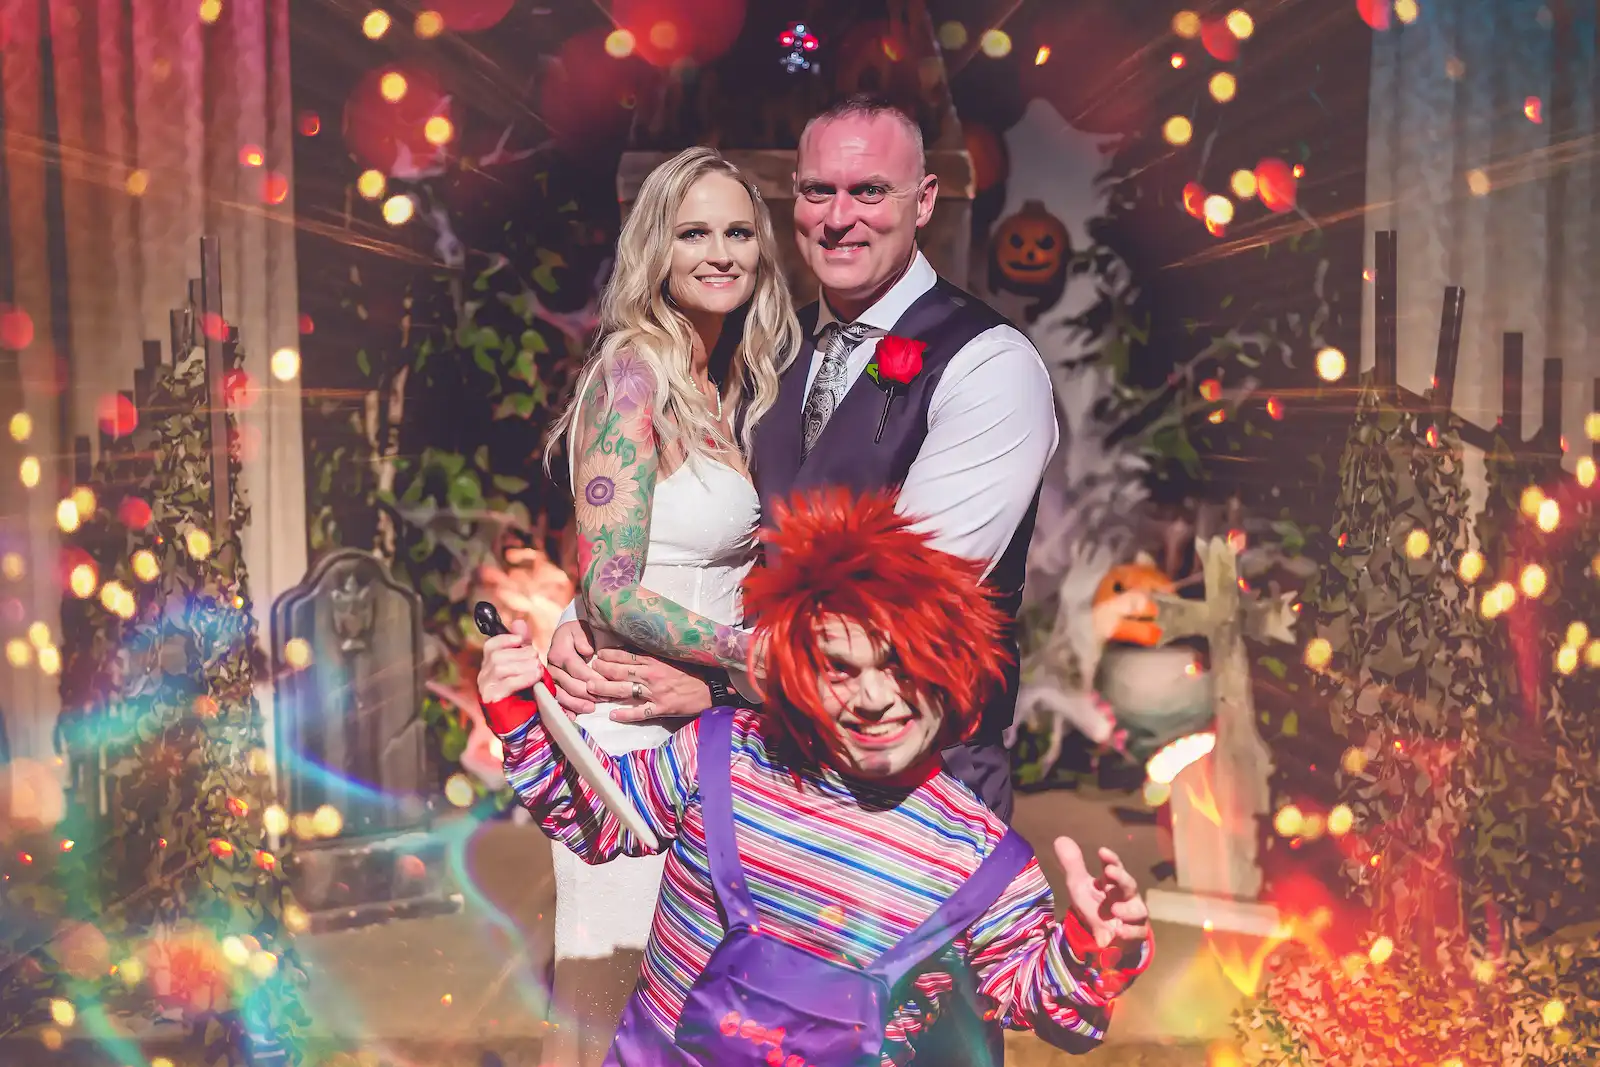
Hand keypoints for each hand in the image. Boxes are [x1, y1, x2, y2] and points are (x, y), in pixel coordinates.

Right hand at [477, 618, 549, 705]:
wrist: (526, 721)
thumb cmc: (525, 692)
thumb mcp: (526, 664)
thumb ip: (522, 645)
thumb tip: (519, 622)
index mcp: (490, 665)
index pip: (491, 646)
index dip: (505, 639)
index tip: (521, 640)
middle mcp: (484, 676)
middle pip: (497, 656)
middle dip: (520, 654)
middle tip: (536, 659)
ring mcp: (486, 688)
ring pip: (500, 668)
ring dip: (524, 666)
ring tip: (538, 669)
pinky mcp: (492, 700)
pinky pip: (506, 683)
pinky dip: (524, 678)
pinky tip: (536, 677)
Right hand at [546, 619, 603, 717]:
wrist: (568, 636)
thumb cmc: (578, 633)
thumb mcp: (580, 629)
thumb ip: (583, 639)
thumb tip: (587, 651)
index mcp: (559, 652)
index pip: (576, 668)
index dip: (592, 677)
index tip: (606, 683)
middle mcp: (552, 667)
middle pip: (569, 684)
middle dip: (588, 693)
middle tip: (605, 698)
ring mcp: (550, 679)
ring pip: (561, 695)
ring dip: (576, 703)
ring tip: (591, 708)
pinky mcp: (552, 687)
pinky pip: (556, 700)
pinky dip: (564, 709)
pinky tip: (573, 717)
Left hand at [590, 649, 710, 722]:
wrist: (711, 688)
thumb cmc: (691, 672)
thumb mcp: (671, 659)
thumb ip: (652, 656)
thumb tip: (632, 651)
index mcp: (655, 661)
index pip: (627, 655)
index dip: (609, 655)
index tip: (597, 655)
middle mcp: (652, 675)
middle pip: (621, 672)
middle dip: (602, 671)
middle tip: (587, 671)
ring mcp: (656, 692)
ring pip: (626, 690)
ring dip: (607, 690)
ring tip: (591, 690)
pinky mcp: (662, 708)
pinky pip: (641, 712)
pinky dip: (626, 714)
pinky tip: (613, 715)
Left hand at [1053, 838, 1150, 953]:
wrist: (1100, 936)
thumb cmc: (1094, 906)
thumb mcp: (1079, 886)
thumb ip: (1072, 865)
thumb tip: (1060, 839)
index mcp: (1112, 883)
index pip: (1114, 867)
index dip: (1110, 859)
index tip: (1102, 851)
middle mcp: (1125, 897)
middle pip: (1129, 884)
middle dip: (1121, 877)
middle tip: (1110, 872)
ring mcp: (1132, 916)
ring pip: (1139, 910)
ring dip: (1128, 909)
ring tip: (1114, 908)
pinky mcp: (1135, 934)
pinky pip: (1139, 933)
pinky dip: (1130, 932)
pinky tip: (1119, 931)